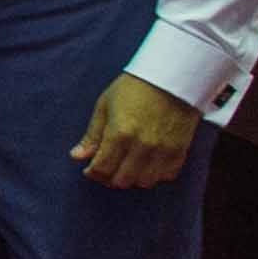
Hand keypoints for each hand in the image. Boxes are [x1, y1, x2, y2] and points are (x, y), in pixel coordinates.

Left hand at [73, 72, 199, 190]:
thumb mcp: (105, 105)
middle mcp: (142, 146)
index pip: (102, 168)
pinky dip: (155, 174)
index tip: (90, 169)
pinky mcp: (180, 151)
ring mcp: (163, 151)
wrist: (172, 77)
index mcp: (120, 133)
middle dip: (109, 177)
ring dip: (132, 178)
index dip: (93, 173)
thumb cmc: (134, 87)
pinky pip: (166, 175)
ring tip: (126, 166)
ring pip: (144, 182)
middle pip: (122, 180)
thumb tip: (77, 156)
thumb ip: (92, 135)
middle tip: (107, 167)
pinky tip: (147, 163)